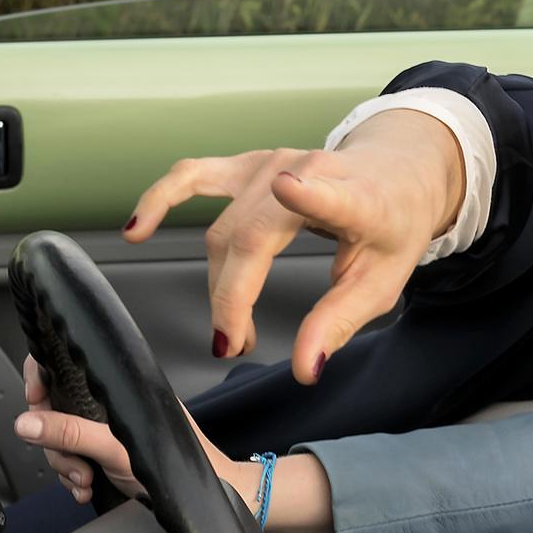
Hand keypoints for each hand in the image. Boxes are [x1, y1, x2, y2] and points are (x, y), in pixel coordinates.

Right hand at [14, 356, 238, 505]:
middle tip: (74, 463)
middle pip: (54, 410)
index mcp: (112, 385)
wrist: (198, 493)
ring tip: (85, 479)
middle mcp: (106, 402)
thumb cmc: (175, 459)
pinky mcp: (103, 454)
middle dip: (56, 442)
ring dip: (66, 465)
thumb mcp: (115, 446)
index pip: (64, 364)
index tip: (33, 401)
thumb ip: (71, 433)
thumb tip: (27, 423)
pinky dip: (74, 478)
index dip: (40, 377)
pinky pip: (72, 460)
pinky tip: (86, 488)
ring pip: (61, 440)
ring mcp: (104, 428)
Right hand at [122, 111, 464, 383]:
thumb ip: (337, 324)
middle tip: (239, 347)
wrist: (396, 175)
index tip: (287, 187)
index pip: (332, 196)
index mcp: (355, 198)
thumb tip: (304, 371)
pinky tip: (137, 228)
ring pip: (222, 230)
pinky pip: (193, 177)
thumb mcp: (381, 285)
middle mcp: (309, 170)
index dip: (308, 195)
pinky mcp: (249, 163)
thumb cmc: (390, 228)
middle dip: (233, 299)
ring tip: (231, 331)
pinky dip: (160, 199)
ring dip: (216, 285)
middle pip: (249, 238)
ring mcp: (273, 161)